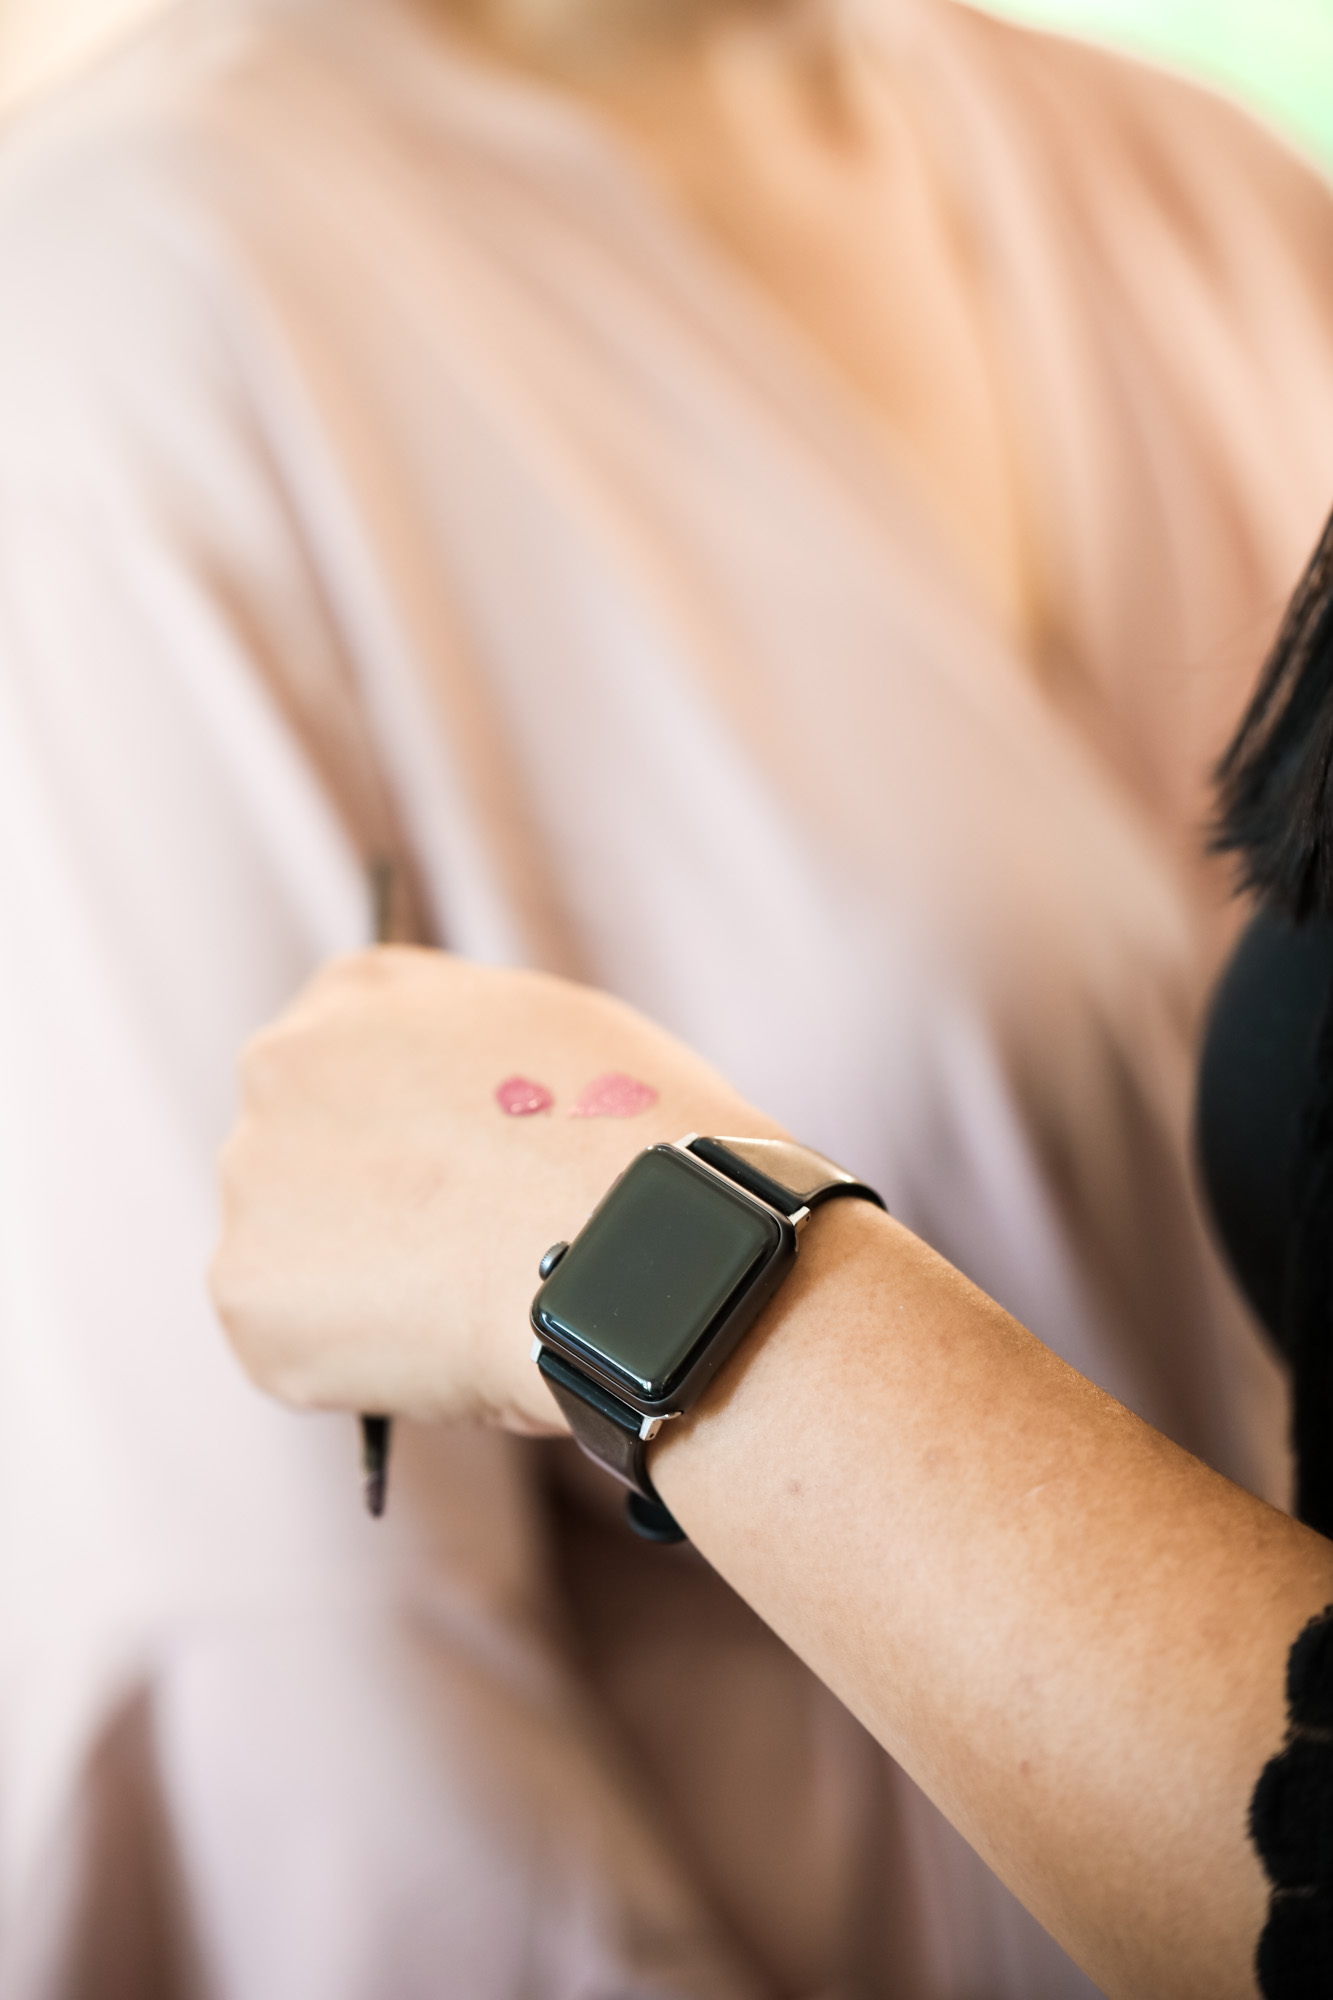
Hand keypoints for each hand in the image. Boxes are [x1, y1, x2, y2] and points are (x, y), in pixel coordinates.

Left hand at [212, 949, 777, 1432]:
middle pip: (304, 1152)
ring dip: (356, 1283)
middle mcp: (280, 1065)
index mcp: (358, 992)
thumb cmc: (629, 1139)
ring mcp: (253, 1178)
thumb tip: (448, 1115)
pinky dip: (350, 1365)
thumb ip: (464, 1054)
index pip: (350, 1066)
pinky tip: (433, 1355)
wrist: (631, 1244)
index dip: (408, 1135)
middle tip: (457, 1255)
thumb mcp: (553, 1032)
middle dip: (364, 1204)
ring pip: (293, 1250)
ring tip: (461, 1308)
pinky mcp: (245, 1291)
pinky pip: (292, 1342)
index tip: (453, 1181)